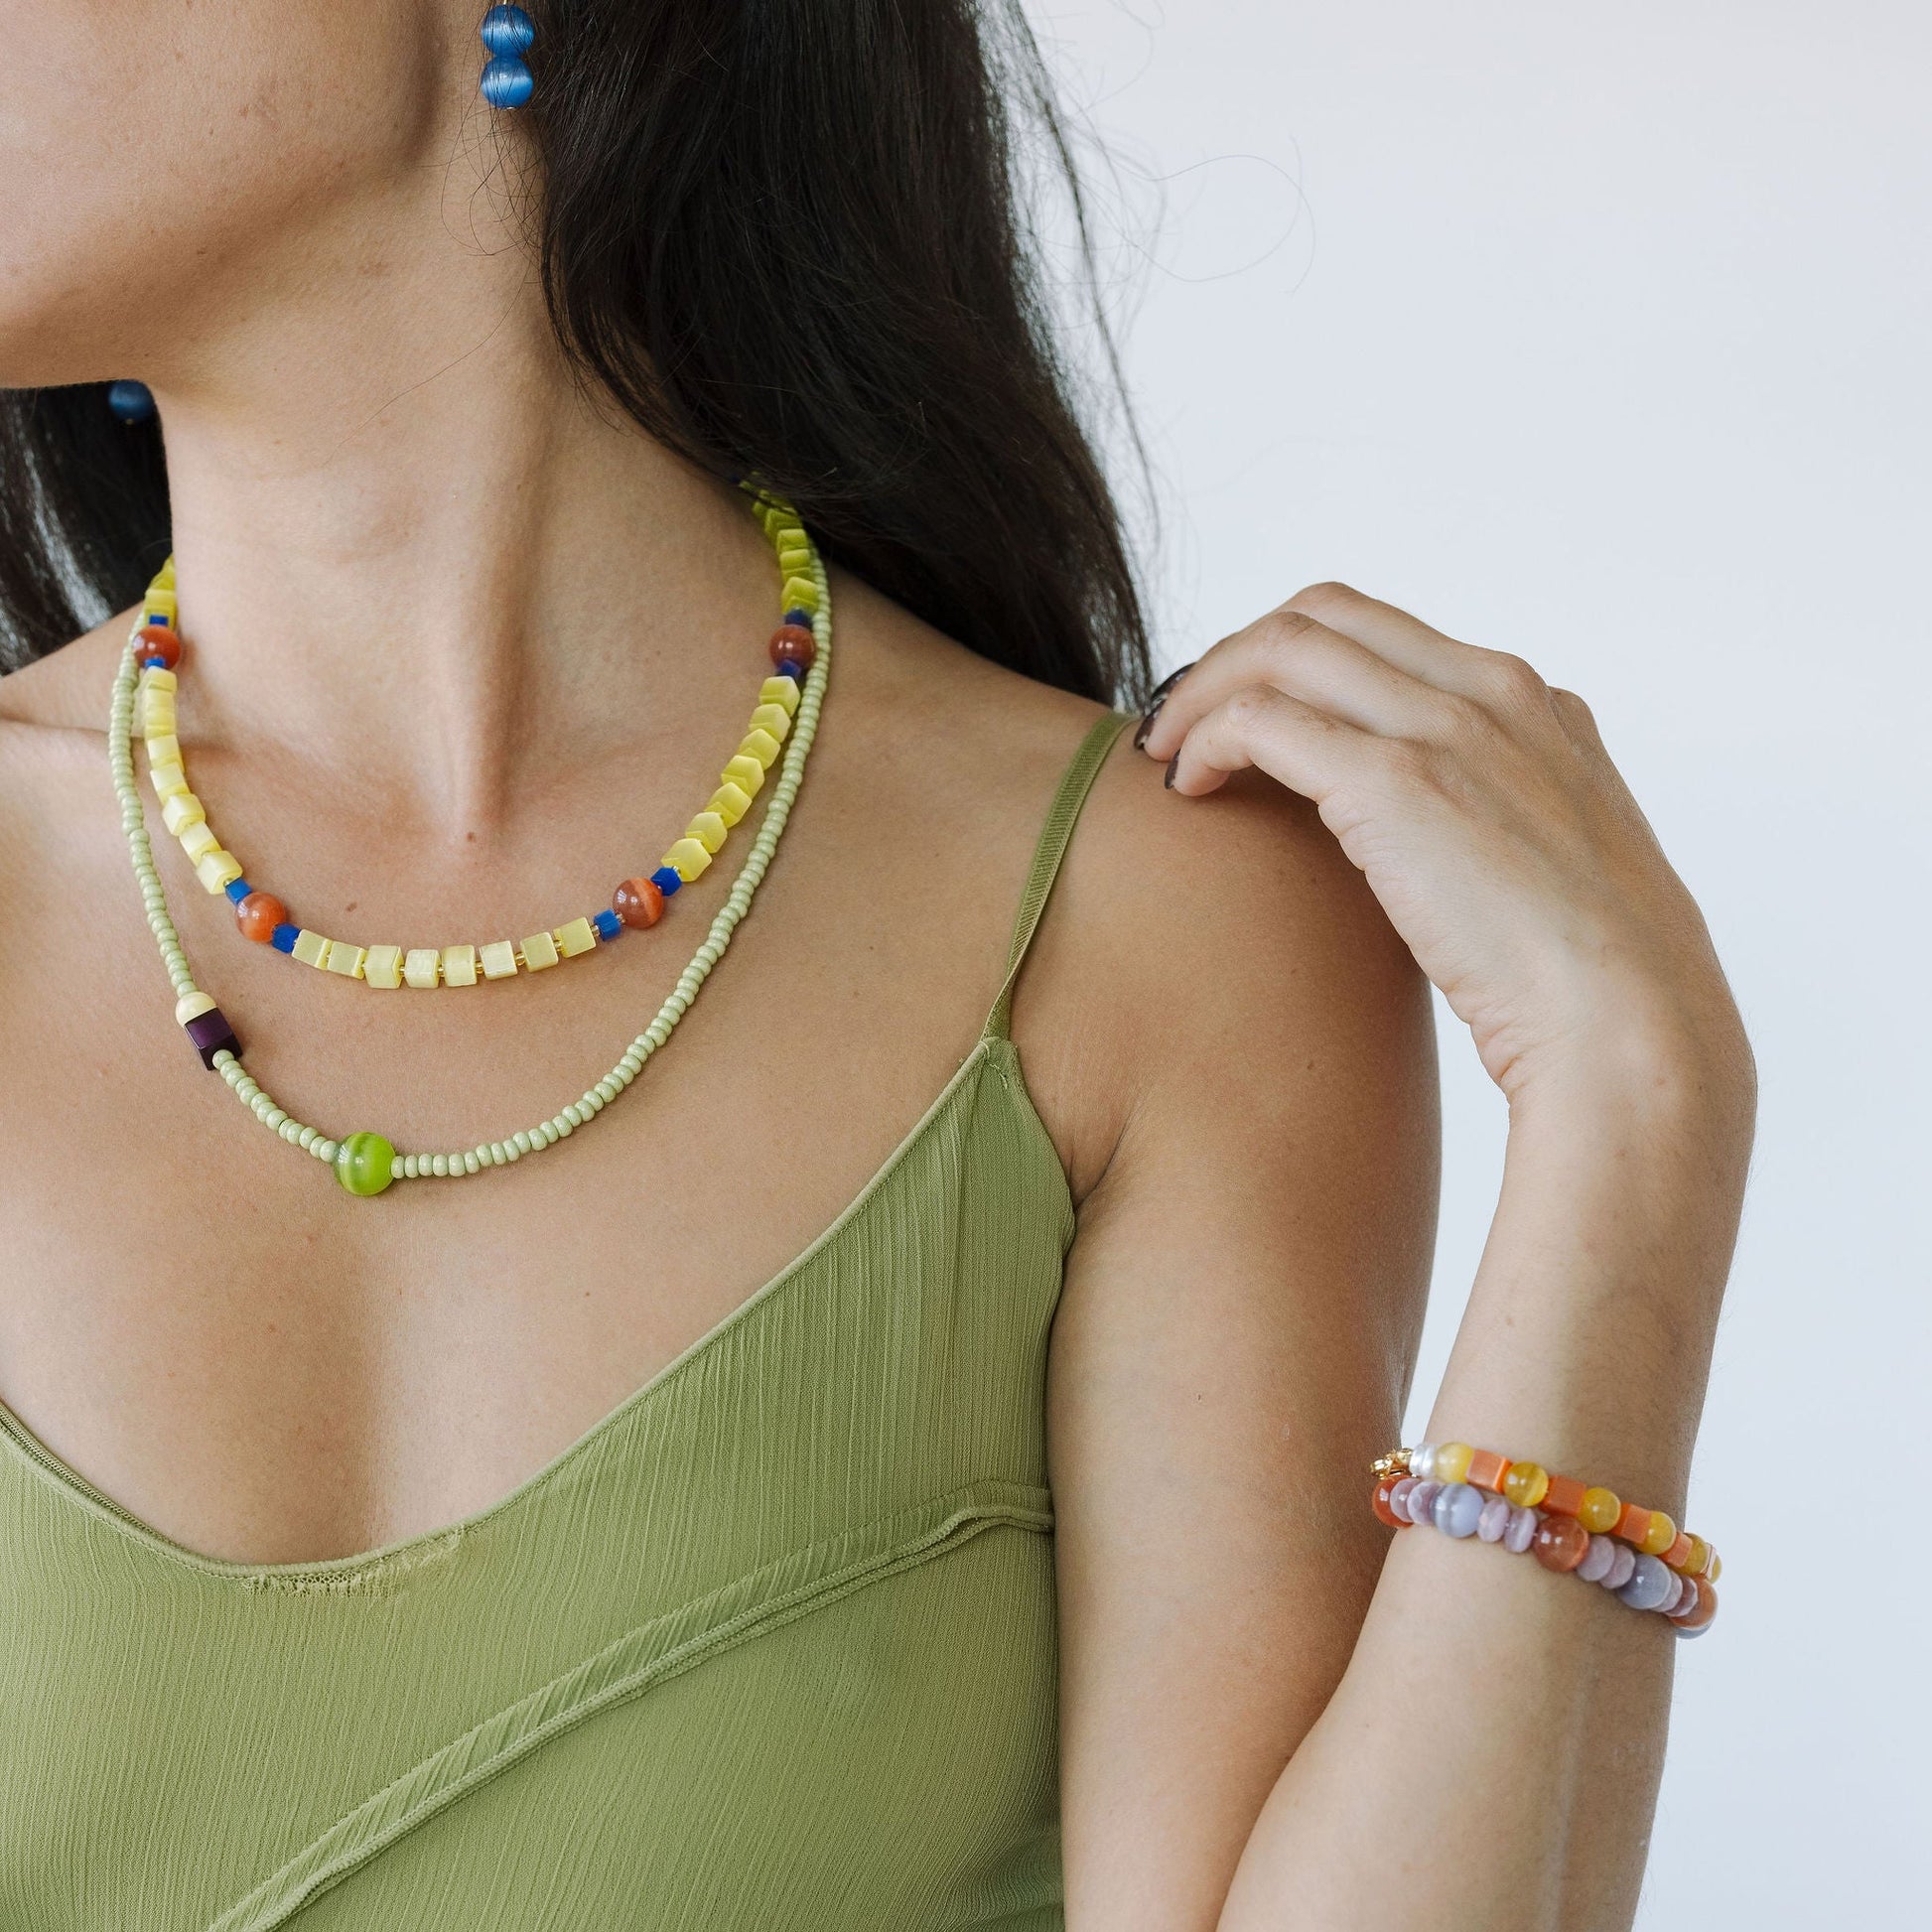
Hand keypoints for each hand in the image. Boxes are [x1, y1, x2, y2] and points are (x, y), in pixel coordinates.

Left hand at [1137, 583, 1746, 1101]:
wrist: (1629, 1030)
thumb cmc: (1586, 988)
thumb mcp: (1545, 875)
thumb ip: (1490, 830)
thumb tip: (1421, 854)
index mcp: (1535, 708)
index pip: (1385, 636)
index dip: (1295, 666)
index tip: (1245, 722)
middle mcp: (1494, 693)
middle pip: (1325, 614)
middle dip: (1238, 658)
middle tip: (1184, 725)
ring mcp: (1449, 728)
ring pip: (1283, 647)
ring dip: (1205, 690)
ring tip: (1165, 752)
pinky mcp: (1398, 781)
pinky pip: (1263, 718)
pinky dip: (1205, 739)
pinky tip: (1184, 789)